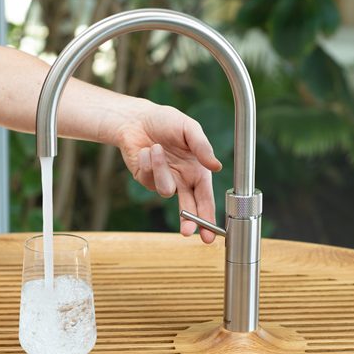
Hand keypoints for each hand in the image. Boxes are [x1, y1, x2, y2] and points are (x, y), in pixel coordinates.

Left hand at [115, 100, 221, 242]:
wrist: (137, 118)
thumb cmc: (166, 121)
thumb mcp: (188, 128)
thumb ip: (202, 147)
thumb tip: (217, 167)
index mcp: (197, 170)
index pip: (206, 198)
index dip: (208, 216)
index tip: (210, 235)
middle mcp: (182, 179)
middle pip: (188, 209)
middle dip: (188, 222)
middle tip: (186, 232)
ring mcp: (163, 180)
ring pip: (165, 190)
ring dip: (161, 169)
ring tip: (156, 148)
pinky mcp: (145, 179)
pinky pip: (148, 179)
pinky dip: (148, 162)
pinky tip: (146, 150)